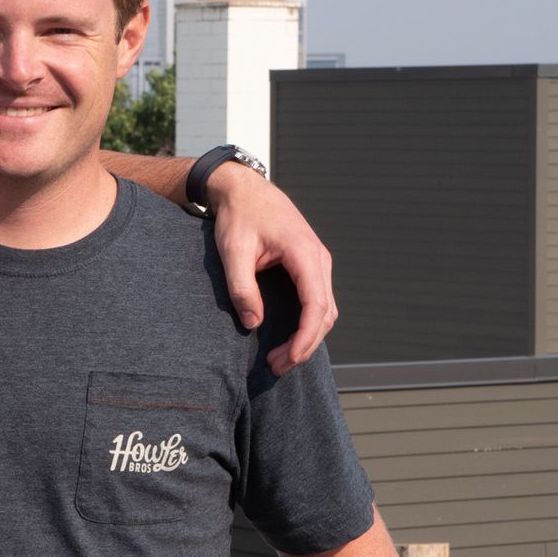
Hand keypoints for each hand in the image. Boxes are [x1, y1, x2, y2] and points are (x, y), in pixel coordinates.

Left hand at [205, 164, 336, 374]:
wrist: (244, 190)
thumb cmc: (238, 216)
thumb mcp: (232, 251)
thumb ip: (242, 287)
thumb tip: (254, 323)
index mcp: (304, 253)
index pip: (316, 306)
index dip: (305, 338)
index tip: (288, 359)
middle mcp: (318, 259)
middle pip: (325, 313)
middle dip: (304, 344)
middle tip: (276, 366)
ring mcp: (317, 262)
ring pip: (325, 309)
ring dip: (307, 336)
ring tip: (280, 358)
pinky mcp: (310, 265)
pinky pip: (317, 300)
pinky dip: (307, 323)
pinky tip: (288, 337)